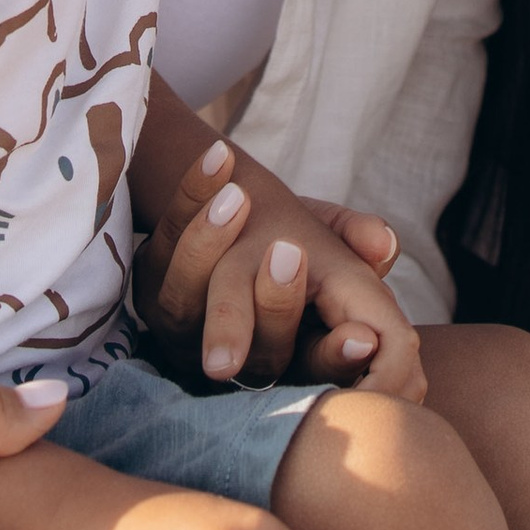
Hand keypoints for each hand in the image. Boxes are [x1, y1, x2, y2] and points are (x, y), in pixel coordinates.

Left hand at [134, 135, 424, 400]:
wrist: (213, 212)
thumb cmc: (283, 237)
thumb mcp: (323, 232)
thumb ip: (353, 239)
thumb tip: (384, 244)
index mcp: (289, 357)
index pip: (319, 372)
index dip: (336, 357)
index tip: (360, 334)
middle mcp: (234, 359)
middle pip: (257, 354)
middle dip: (275, 306)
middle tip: (288, 253)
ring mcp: (181, 329)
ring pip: (187, 303)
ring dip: (211, 245)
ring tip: (241, 198)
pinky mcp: (145, 288)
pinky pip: (158, 247)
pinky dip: (188, 194)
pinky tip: (220, 157)